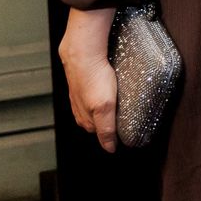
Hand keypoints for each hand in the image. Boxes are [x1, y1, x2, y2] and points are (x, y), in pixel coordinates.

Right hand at [59, 6, 119, 151]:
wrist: (82, 52)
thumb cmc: (93, 77)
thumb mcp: (104, 107)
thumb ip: (106, 129)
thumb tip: (109, 148)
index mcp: (83, 117)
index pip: (98, 132)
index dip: (110, 132)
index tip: (122, 130)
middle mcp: (79, 107)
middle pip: (95, 119)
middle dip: (106, 119)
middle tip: (121, 115)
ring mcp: (79, 92)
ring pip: (92, 104)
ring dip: (102, 103)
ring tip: (115, 101)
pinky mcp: (82, 78)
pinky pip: (92, 88)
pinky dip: (99, 89)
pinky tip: (105, 85)